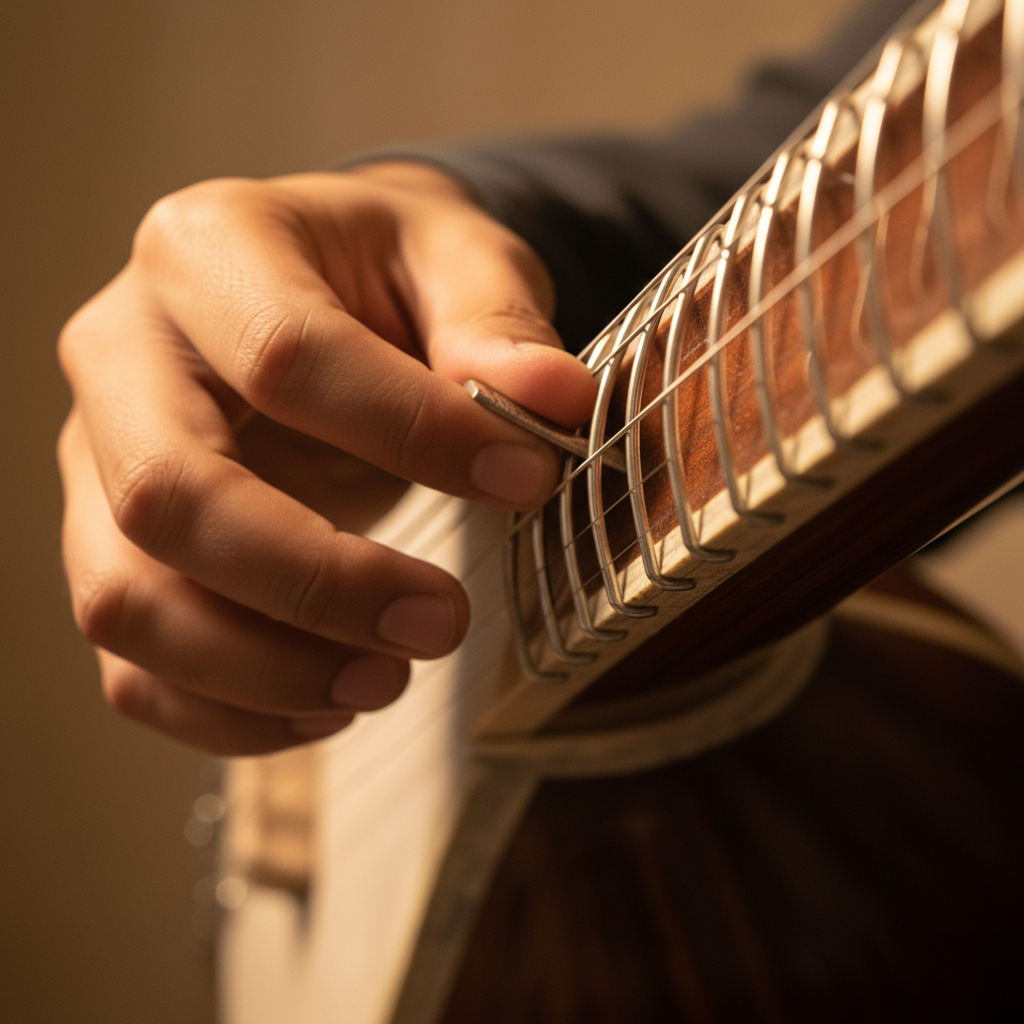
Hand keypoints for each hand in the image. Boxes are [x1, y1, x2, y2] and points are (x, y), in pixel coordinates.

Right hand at [57, 163, 595, 754]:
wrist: (309, 298)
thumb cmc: (382, 276)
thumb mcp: (453, 255)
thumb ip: (496, 318)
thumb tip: (554, 401)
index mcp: (206, 250)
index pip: (287, 357)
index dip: (413, 433)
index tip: (524, 480)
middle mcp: (122, 355)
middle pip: (171, 495)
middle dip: (318, 583)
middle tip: (440, 625)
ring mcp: (98, 462)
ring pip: (128, 600)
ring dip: (264, 669)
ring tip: (386, 678)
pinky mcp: (107, 546)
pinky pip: (131, 664)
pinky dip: (227, 712)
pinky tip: (326, 703)